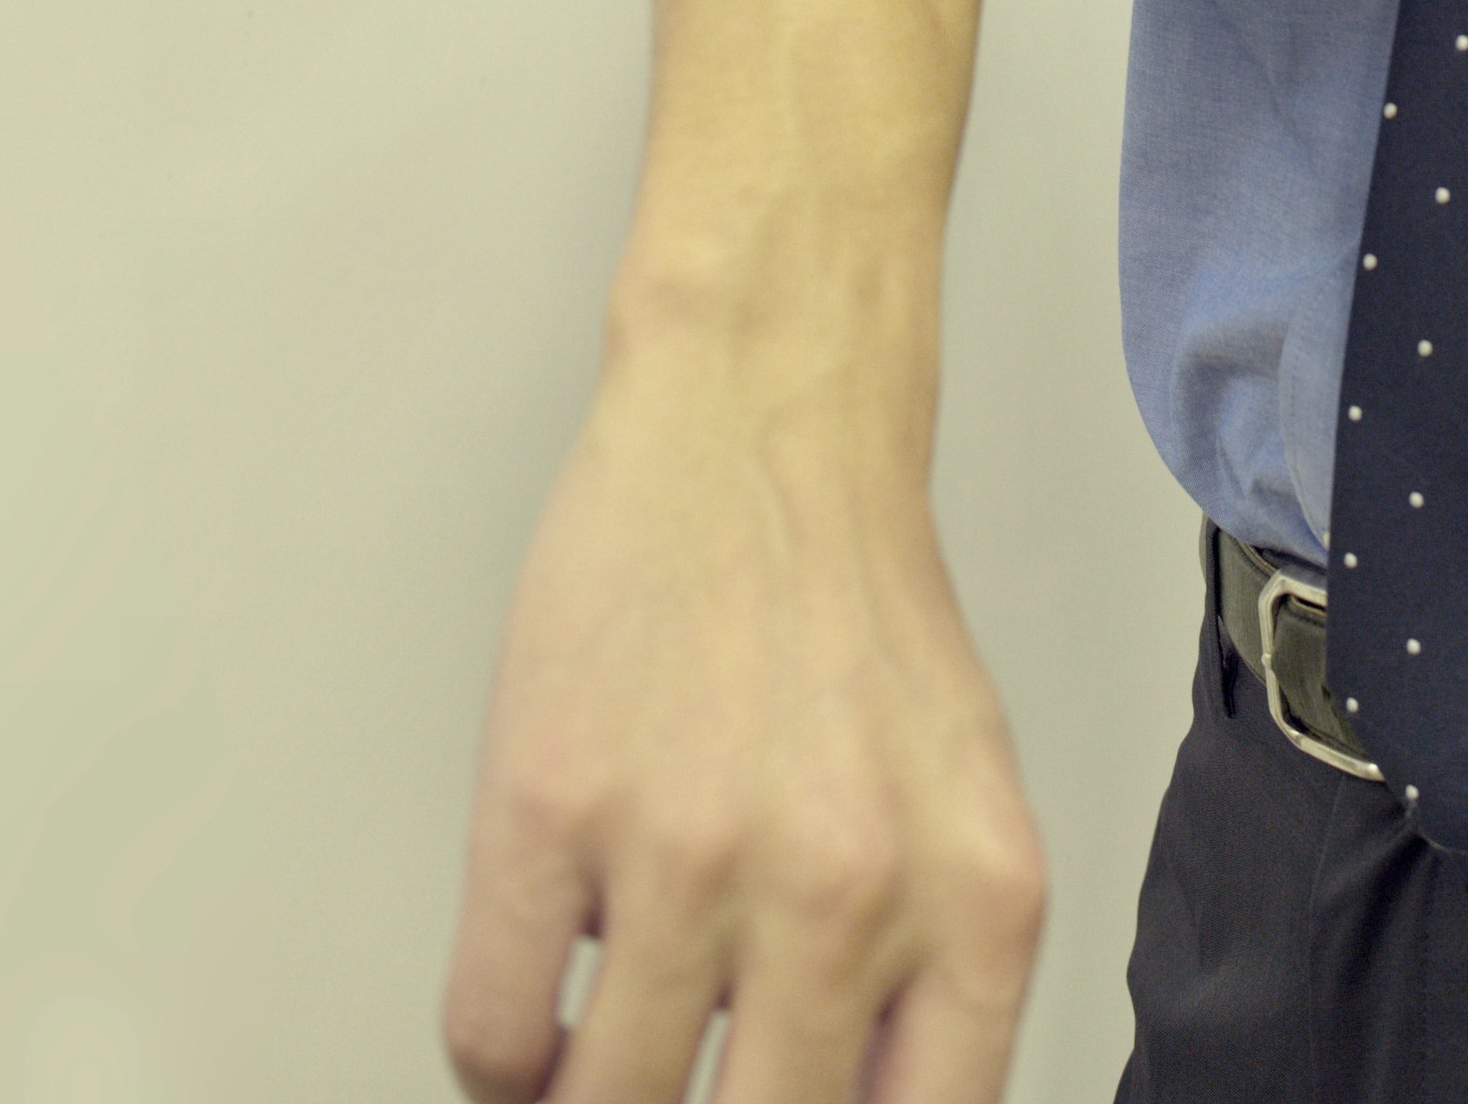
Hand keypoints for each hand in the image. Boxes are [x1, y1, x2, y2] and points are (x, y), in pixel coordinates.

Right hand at [441, 336, 1046, 1103]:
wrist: (764, 432)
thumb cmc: (854, 616)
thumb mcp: (965, 815)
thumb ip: (929, 986)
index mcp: (974, 906)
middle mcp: (842, 891)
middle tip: (669, 1095)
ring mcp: (687, 848)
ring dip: (584, 1103)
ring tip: (586, 1070)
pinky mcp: (551, 803)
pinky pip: (493, 1030)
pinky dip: (500, 1063)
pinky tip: (527, 1030)